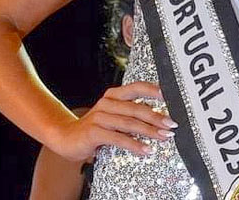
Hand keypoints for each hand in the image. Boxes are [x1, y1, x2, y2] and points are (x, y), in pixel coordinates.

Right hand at [52, 81, 177, 161]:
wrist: (66, 138)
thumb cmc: (95, 128)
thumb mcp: (113, 116)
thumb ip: (130, 114)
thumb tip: (159, 118)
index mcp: (113, 96)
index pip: (136, 87)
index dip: (153, 90)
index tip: (169, 96)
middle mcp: (106, 103)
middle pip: (136, 108)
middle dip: (157, 117)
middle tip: (172, 124)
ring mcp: (99, 117)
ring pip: (129, 123)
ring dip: (149, 131)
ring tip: (164, 137)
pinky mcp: (94, 132)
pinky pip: (118, 138)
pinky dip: (134, 145)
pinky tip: (145, 150)